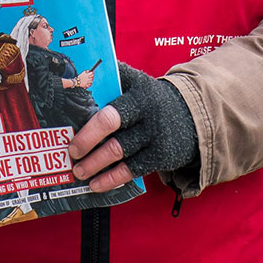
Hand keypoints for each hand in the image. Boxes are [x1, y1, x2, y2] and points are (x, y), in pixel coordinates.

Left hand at [67, 63, 196, 192]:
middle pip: (111, 124)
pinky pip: (132, 170)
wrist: (194, 115)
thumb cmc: (151, 100)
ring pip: (118, 151)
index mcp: (137, 90)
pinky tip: (96, 184)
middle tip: (72, 152)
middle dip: (88, 139)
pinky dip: (111, 179)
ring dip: (95, 163)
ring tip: (79, 171)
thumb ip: (112, 81)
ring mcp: (155, 134)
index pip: (110, 100)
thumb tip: (77, 78)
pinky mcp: (161, 155)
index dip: (89, 115)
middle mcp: (147, 110)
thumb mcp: (137, 84)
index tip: (69, 124)